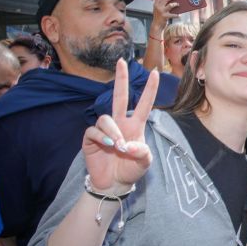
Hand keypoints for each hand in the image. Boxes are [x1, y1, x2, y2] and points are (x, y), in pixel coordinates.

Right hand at [81, 59, 158, 193]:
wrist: (114, 184)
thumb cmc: (131, 170)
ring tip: (118, 146)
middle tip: (122, 61)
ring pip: (105, 117)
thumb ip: (142, 153)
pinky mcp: (91, 138)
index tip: (155, 73)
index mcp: (135, 126)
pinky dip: (102, 137)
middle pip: (119, 96)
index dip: (149, 89)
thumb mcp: (144, 163)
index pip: (143, 104)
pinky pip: (94, 131)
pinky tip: (108, 146)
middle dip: (121, 79)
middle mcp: (120, 123)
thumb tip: (127, 145)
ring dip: (113, 131)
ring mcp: (105, 130)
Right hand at [152, 0, 178, 24]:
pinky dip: (177, 15)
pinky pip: (173, 15)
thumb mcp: (158, 10)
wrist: (156, 26)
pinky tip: (180, 15)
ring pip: (170, 5)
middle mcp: (158, 7)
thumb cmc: (159, 17)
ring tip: (178, 4)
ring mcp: (161, 11)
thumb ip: (162, 5)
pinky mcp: (165, 16)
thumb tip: (172, 1)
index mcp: (155, 4)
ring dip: (175, 4)